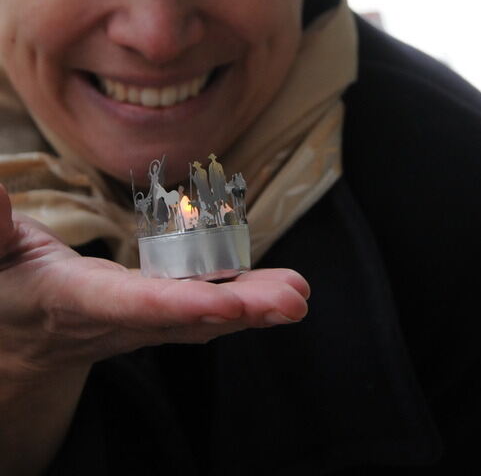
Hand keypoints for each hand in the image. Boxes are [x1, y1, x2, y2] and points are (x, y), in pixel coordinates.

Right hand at [0, 183, 308, 378]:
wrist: (15, 343)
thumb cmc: (3, 289)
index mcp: (74, 301)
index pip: (131, 305)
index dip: (179, 304)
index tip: (229, 304)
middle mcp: (115, 320)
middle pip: (183, 318)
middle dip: (239, 311)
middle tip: (293, 301)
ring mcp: (138, 324)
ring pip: (201, 318)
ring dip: (253, 307)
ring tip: (298, 295)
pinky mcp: (153, 318)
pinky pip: (201, 313)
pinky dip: (242, 304)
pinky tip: (278, 293)